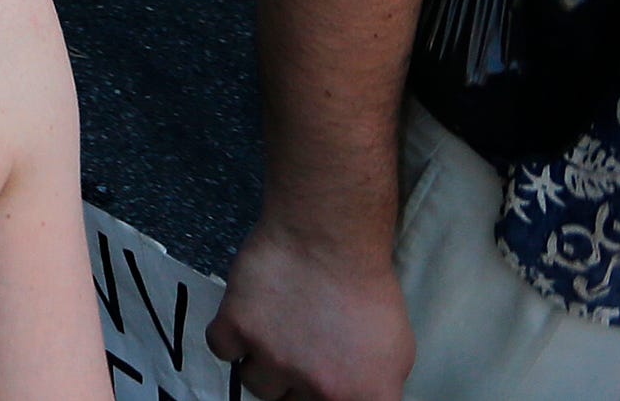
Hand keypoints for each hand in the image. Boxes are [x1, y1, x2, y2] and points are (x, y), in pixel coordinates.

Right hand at [214, 224, 414, 400]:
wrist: (330, 236)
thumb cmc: (366, 286)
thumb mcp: (396, 350)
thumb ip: (372, 388)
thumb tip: (352, 397)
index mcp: (363, 396)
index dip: (321, 398)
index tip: (313, 387)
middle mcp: (317, 388)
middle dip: (294, 384)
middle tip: (300, 353)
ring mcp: (274, 359)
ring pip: (256, 384)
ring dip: (263, 362)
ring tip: (275, 331)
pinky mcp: (237, 327)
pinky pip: (223, 350)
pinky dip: (231, 337)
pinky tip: (249, 318)